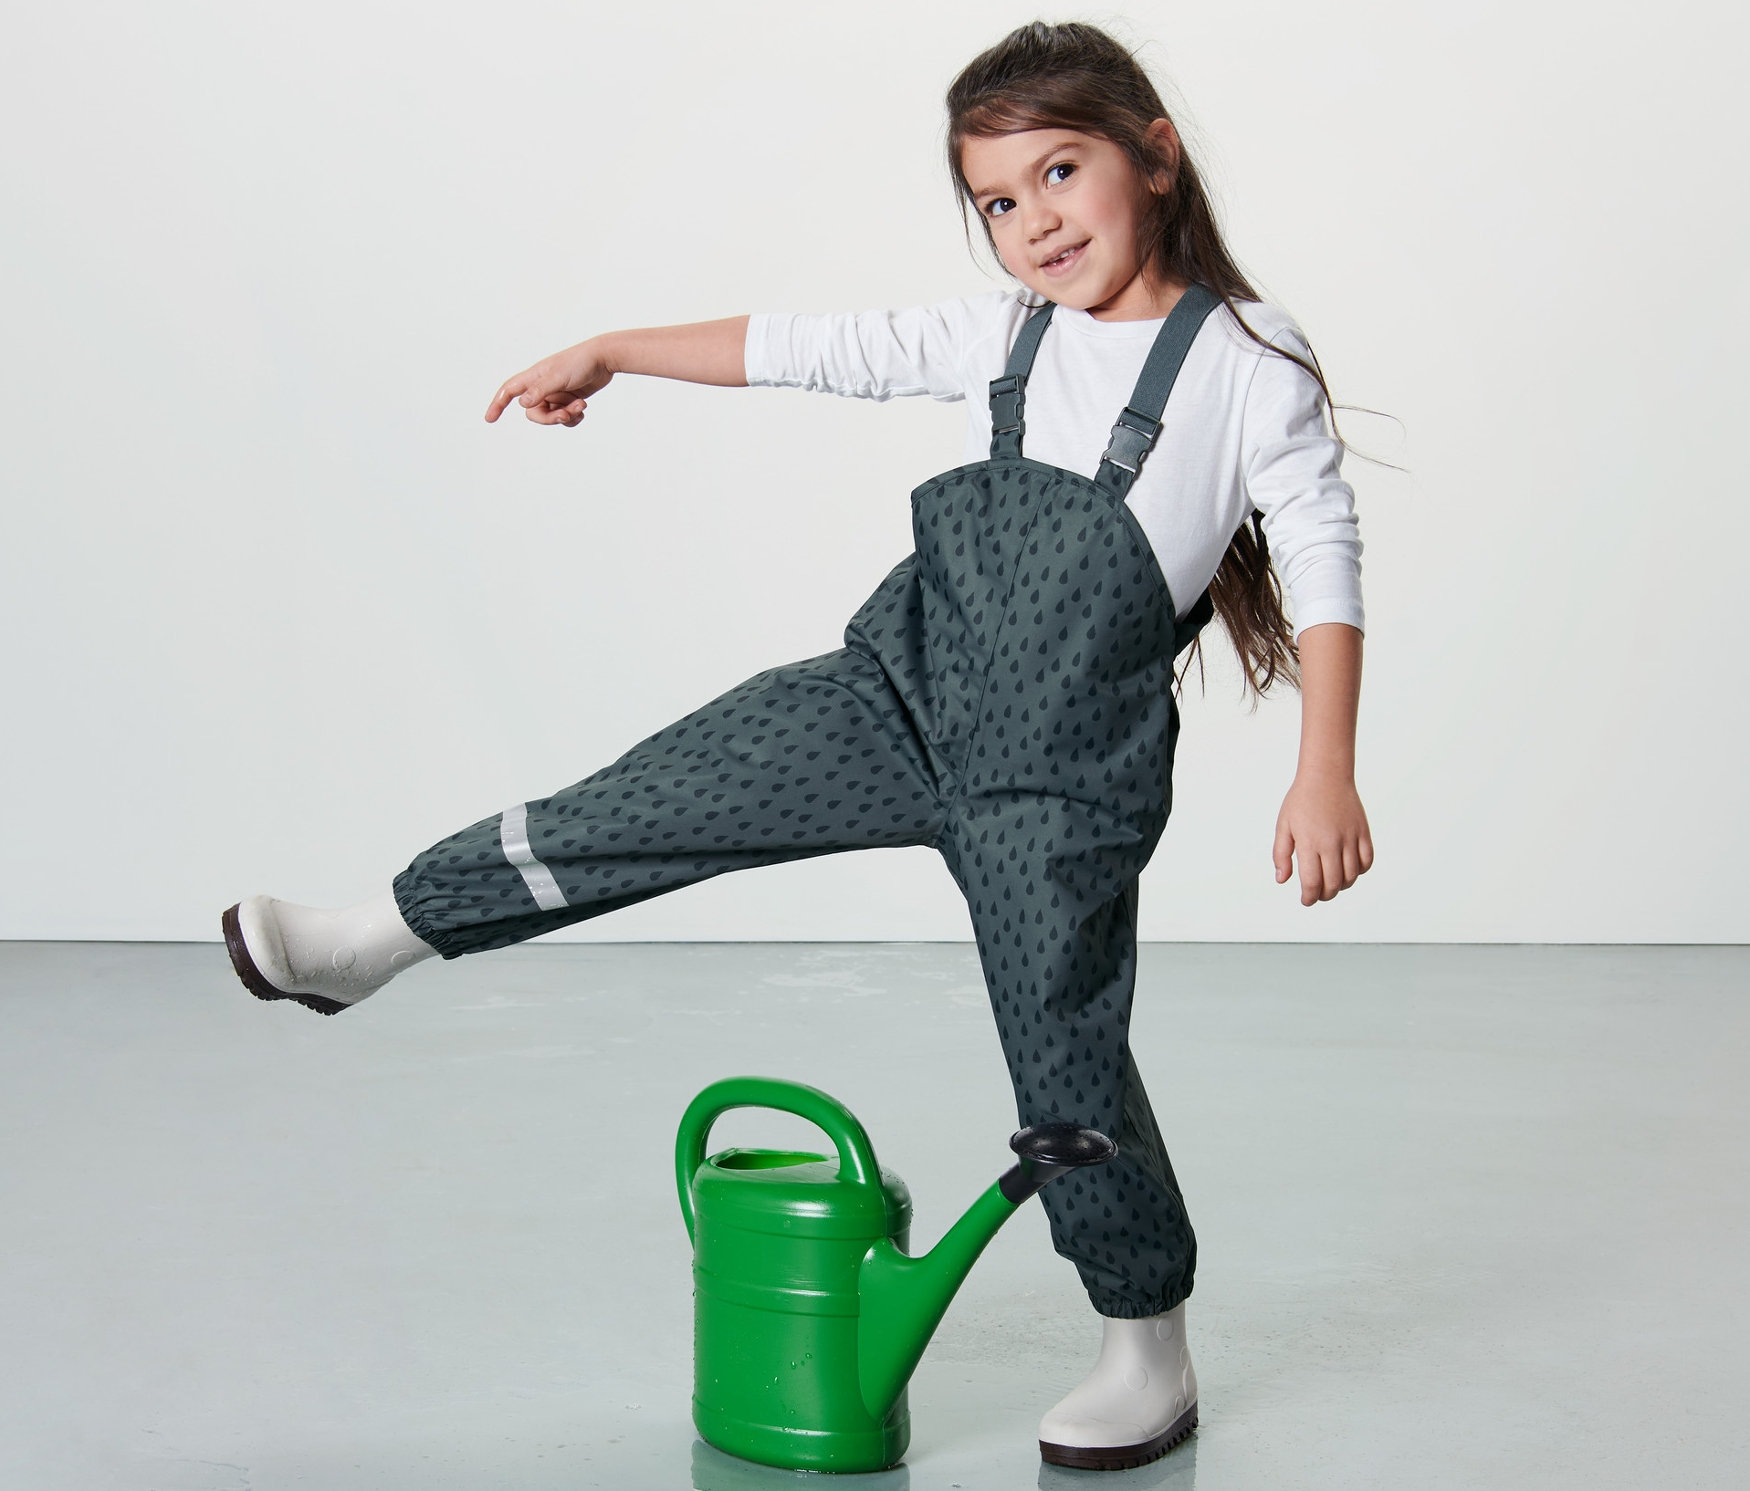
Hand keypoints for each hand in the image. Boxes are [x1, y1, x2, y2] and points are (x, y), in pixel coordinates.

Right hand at [484, 338, 615, 426]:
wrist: (604, 358)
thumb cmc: (580, 362)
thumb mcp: (558, 377)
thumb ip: (540, 391)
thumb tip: (522, 404)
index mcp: (534, 377)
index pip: (509, 391)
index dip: (497, 404)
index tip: (489, 419)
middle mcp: (542, 386)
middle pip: (533, 412)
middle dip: (549, 418)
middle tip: (565, 414)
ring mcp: (556, 394)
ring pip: (551, 416)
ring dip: (565, 416)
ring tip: (580, 406)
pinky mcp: (569, 399)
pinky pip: (564, 417)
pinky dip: (573, 417)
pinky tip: (582, 408)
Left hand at [1273, 768, 1373, 905]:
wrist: (1326, 776)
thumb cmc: (1301, 801)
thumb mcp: (1284, 826)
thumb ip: (1281, 854)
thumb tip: (1283, 880)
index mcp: (1310, 842)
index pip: (1312, 882)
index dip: (1309, 897)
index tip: (1306, 900)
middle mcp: (1332, 843)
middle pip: (1333, 884)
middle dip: (1324, 896)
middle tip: (1318, 895)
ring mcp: (1350, 838)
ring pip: (1351, 876)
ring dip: (1341, 886)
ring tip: (1332, 884)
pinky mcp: (1363, 832)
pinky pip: (1367, 861)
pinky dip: (1359, 872)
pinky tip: (1348, 870)